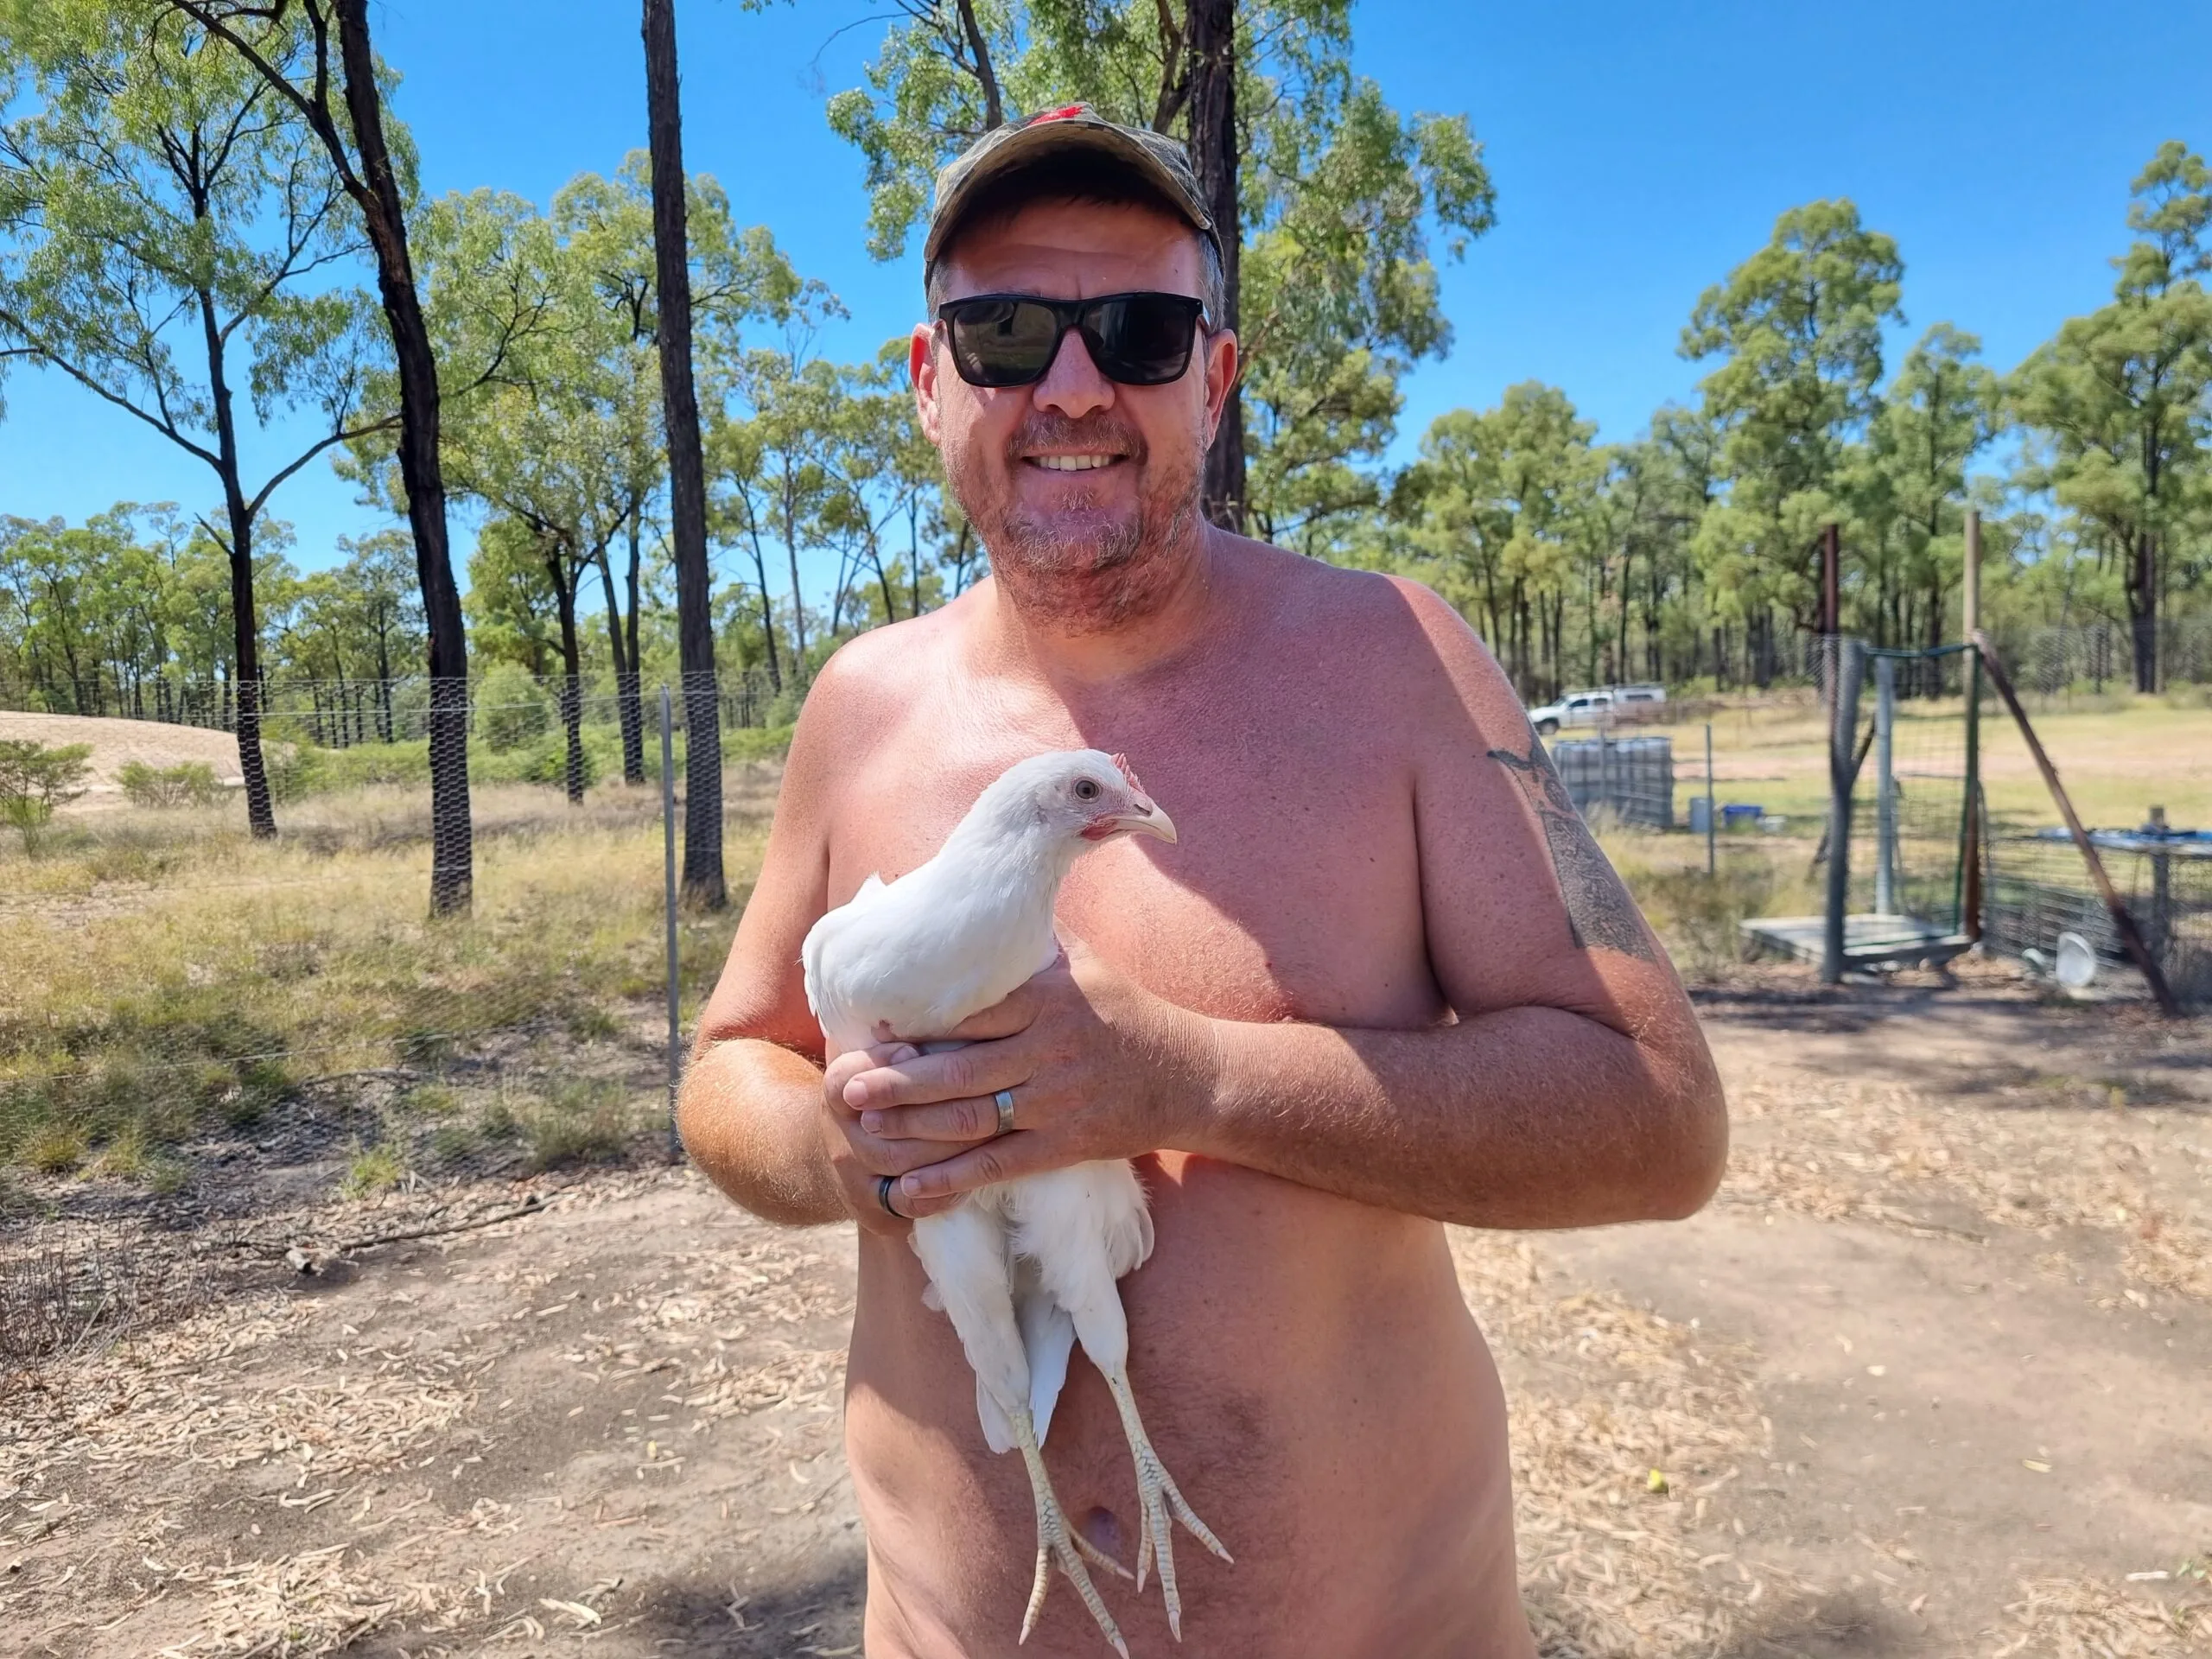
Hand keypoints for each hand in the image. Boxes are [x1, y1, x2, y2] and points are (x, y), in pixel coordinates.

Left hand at [835, 942, 1218, 1219]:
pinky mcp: (1065, 1144)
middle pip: (960, 1069)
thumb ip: (1030, 936)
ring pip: (973, 1117)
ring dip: (914, 1126)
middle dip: (898, 1080)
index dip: (915, 1025)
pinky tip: (911, 1188)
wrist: (1188, 1075)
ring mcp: (1057, 1100)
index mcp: (1046, 999)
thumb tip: (981, 888)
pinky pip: (999, 1165)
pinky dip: (952, 1179)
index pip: (968, 1012)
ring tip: (864, 1127)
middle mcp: (1049, 1049)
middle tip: (847, 1084)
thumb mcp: (1081, 963)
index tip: (867, 1028)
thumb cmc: (1123, 1011)